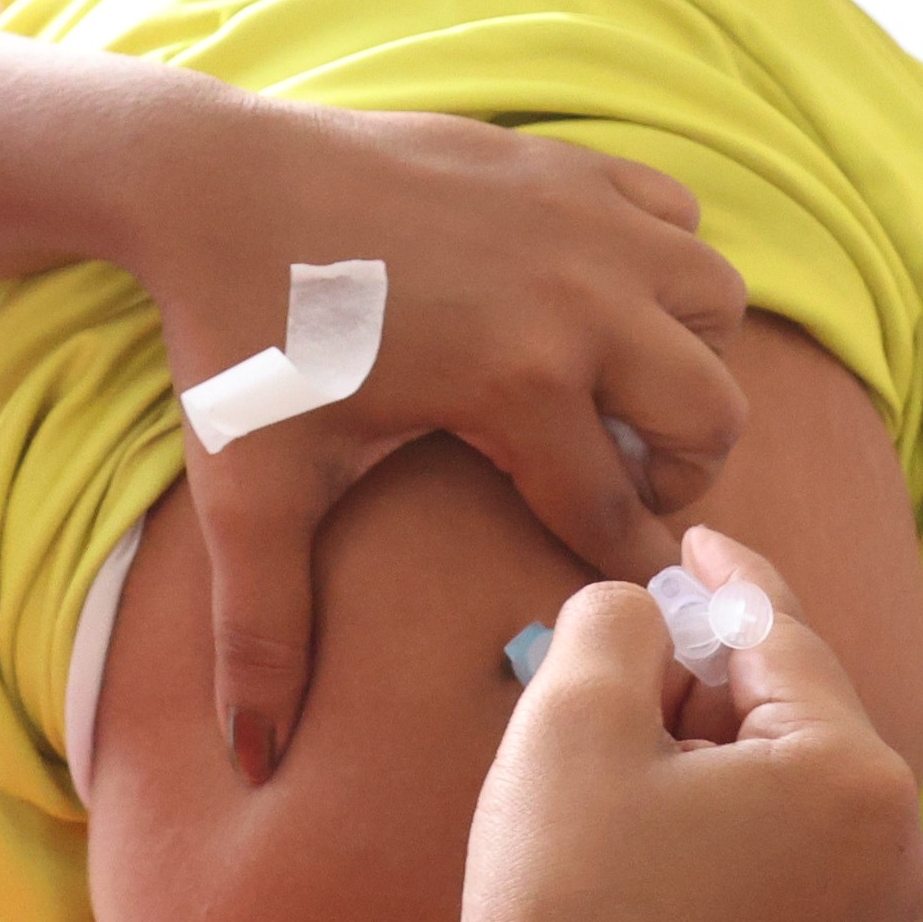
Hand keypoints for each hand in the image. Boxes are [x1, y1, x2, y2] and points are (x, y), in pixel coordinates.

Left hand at [166, 111, 751, 782]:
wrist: (210, 181)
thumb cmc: (236, 338)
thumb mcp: (252, 493)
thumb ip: (265, 632)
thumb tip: (255, 760)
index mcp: (518, 382)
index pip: (616, 510)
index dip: (627, 568)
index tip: (630, 596)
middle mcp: (576, 295)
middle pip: (708, 410)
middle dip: (679, 468)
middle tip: (619, 486)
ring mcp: (578, 216)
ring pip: (713, 301)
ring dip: (684, 357)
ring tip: (616, 388)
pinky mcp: (562, 161)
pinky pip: (675, 215)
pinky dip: (660, 260)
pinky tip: (590, 297)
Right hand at [456, 532, 922, 921]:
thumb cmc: (568, 908)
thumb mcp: (573, 719)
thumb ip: (618, 619)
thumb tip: (647, 612)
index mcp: (860, 777)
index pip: (781, 636)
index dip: (722, 576)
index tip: (689, 536)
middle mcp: (897, 847)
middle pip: (789, 705)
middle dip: (699, 674)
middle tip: (607, 664)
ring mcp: (871, 915)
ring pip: (784, 774)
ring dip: (701, 745)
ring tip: (603, 761)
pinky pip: (782, 842)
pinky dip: (718, 810)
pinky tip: (634, 826)